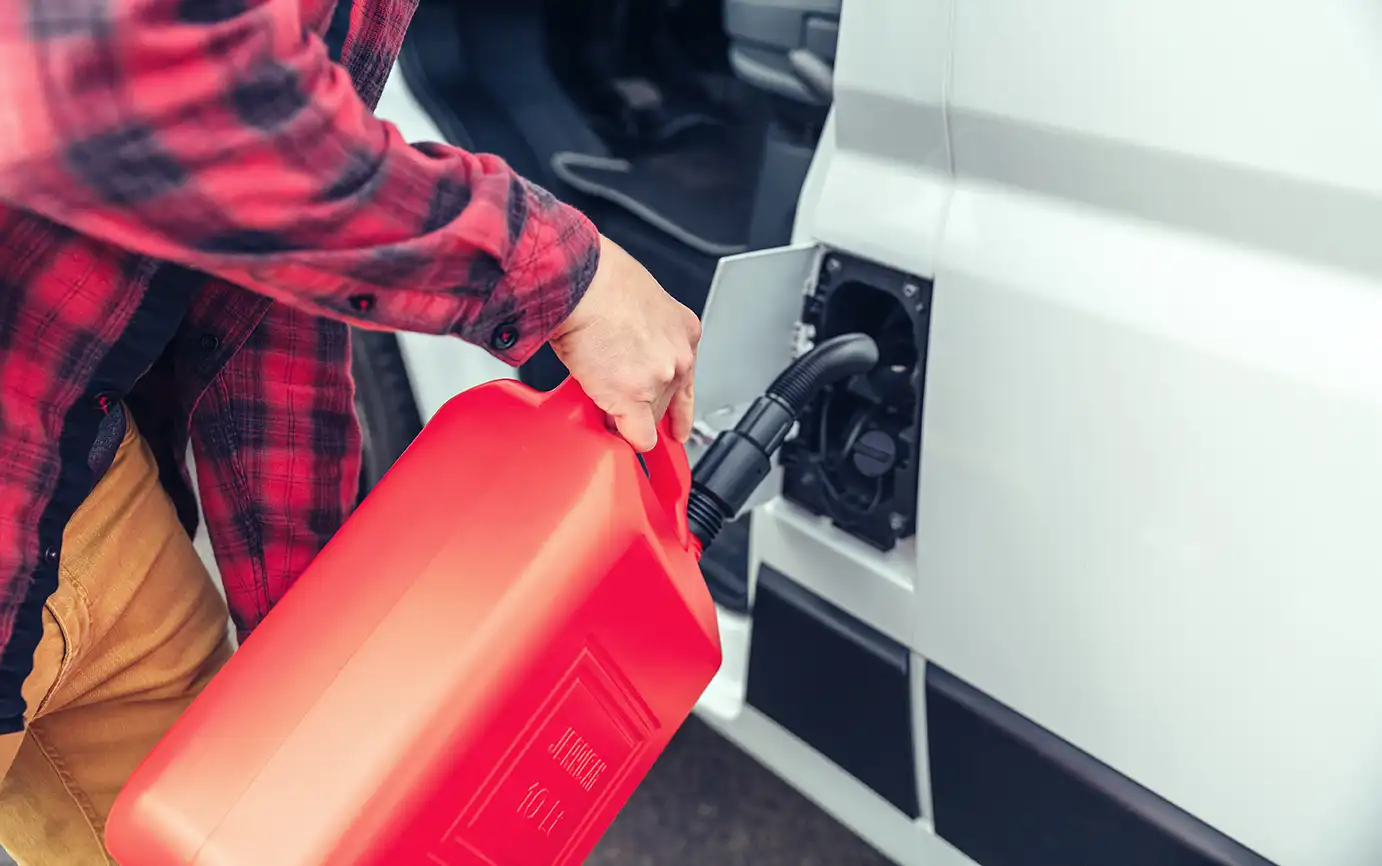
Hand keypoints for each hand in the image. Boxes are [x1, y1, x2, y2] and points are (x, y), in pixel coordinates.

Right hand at [549, 235, 700, 451]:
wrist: (580, 283)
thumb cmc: (598, 281)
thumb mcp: (639, 302)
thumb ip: (643, 333)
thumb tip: (628, 350)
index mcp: (684, 330)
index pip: (686, 379)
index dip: (676, 401)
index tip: (676, 420)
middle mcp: (679, 356)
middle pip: (667, 401)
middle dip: (643, 407)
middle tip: (620, 403)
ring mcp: (659, 380)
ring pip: (649, 419)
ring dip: (626, 418)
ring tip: (601, 401)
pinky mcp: (634, 399)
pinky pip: (638, 436)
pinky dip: (624, 439)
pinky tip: (613, 433)